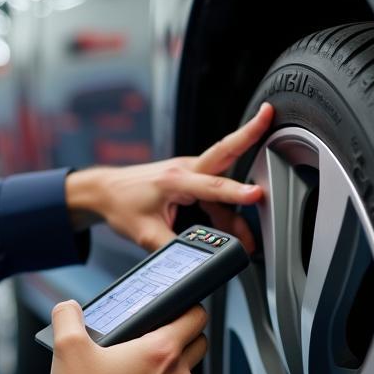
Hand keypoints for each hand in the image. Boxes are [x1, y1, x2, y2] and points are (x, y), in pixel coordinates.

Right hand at [46, 301, 207, 373]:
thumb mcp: (67, 348)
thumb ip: (68, 317)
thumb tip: (68, 308)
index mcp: (161, 352)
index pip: (197, 317)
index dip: (189, 305)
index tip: (177, 305)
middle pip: (199, 344)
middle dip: (184, 334)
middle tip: (155, 332)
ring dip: (170, 366)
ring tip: (136, 365)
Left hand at [65, 102, 273, 251]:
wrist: (104, 191)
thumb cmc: (121, 205)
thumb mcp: (145, 234)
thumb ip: (174, 247)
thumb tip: (195, 260)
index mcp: (174, 180)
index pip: (211, 186)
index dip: (235, 192)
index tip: (256, 194)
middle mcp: (184, 169)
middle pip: (224, 151)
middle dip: (249, 132)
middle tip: (269, 114)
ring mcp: (188, 171)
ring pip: (223, 183)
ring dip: (239, 205)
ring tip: (250, 239)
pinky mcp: (189, 178)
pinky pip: (214, 193)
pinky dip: (226, 209)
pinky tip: (232, 230)